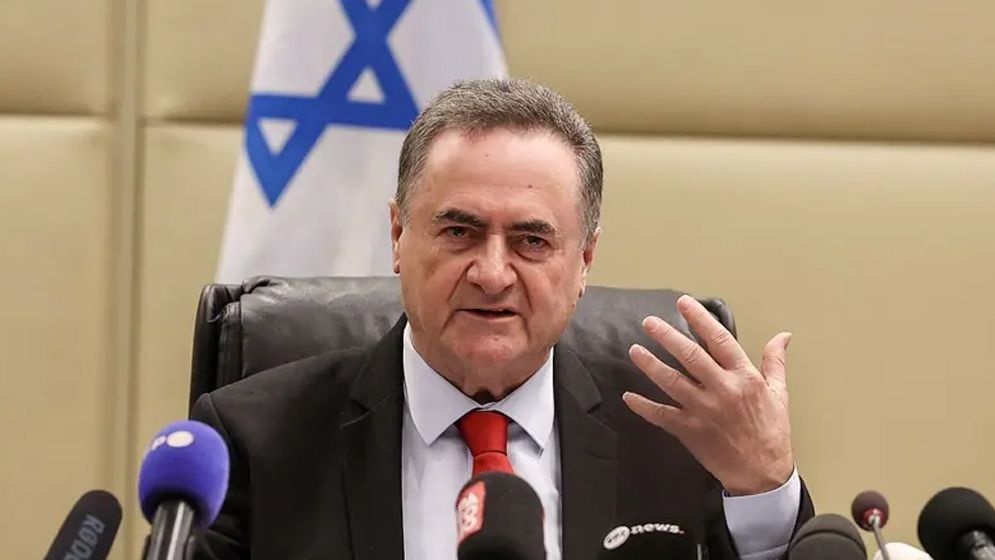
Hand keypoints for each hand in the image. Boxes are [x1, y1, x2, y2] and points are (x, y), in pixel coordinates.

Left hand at [622, 295, 793, 495]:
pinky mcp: (690, 431)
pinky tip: (629, 396)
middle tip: (649, 322)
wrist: (763, 474)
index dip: (700, 319)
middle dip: (668, 336)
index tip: (684, 303)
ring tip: (634, 350)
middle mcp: (722, 390)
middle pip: (690, 356)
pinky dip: (644, 406)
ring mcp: (704, 411)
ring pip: (672, 382)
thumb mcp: (779, 393)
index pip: (719, 340)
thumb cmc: (772, 432)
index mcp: (744, 378)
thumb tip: (783, 336)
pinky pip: (662, 416)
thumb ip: (775, 361)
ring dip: (651, 365)